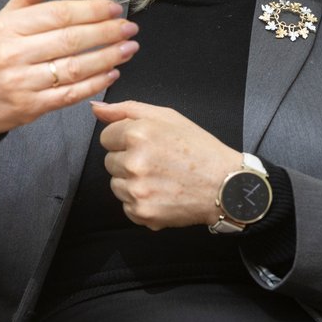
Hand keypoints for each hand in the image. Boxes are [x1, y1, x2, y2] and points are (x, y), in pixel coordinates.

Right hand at [0, 0, 139, 138]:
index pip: (58, 14)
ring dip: (107, 58)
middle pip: (71, 39)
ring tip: (128, 49)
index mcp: (8, 27)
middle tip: (130, 29)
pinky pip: (70, 94)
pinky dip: (94, 84)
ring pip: (74, 67)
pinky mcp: (30, 107)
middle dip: (106, 33)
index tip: (115, 9)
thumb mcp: (0, 20)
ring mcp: (22, 82)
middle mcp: (13, 53)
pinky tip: (111, 73)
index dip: (92, 10)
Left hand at [92, 100, 240, 230]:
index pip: (106, 137)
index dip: (125, 139)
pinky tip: (161, 193)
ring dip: (132, 182)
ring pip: (116, 184)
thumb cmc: (200, 150)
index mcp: (138, 134)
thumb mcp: (167, 117)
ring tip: (160, 178)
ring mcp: (137, 190)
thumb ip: (127, 110)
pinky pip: (126, 206)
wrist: (224, 186)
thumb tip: (96, 109)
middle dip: (128, 160)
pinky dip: (140, 202)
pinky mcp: (142, 212)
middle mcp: (134, 162)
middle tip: (157, 161)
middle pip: (109, 161)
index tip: (146, 144)